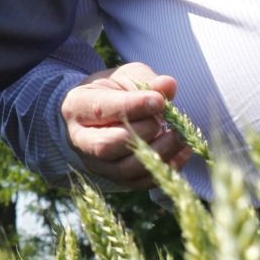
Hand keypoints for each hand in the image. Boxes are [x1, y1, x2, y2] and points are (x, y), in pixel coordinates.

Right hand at [61, 62, 191, 189]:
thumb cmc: (114, 91)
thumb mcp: (126, 76)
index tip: (159, 101)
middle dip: (143, 133)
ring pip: (125, 168)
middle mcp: (81, 140)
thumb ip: (146, 79)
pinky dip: (166, 168)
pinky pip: (141, 182)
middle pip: (107, 146)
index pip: (101, 110)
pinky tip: (182, 151)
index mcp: (77, 106)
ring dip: (158, 153)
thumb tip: (167, 86)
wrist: (104, 114)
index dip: (132, 106)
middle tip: (164, 120)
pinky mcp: (116, 179)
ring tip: (178, 136)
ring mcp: (97, 164)